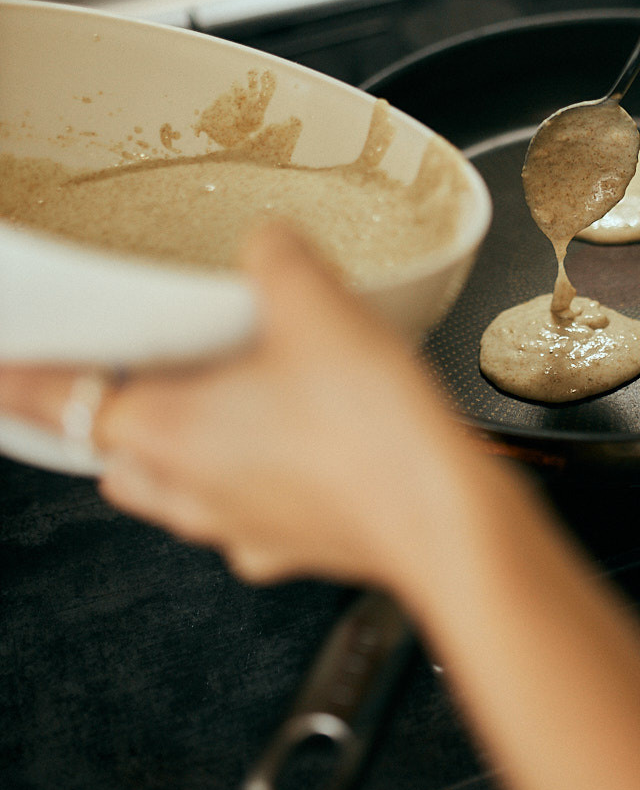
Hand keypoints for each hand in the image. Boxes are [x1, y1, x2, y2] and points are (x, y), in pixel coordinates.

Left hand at [0, 224, 465, 588]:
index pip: (57, 404)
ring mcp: (240, 527)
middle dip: (112, 418)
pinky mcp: (292, 547)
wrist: (445, 522)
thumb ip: (276, 258)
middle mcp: (190, 489)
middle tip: (134, 374)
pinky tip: (296, 447)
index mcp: (168, 429)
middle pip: (113, 457)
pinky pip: (246, 515)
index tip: (5, 373)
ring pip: (175, 492)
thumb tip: (267, 242)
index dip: (22, 384)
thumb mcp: (317, 305)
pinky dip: (251, 482)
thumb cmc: (372, 432)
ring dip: (180, 453)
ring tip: (222, 405)